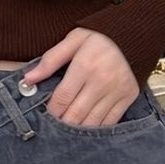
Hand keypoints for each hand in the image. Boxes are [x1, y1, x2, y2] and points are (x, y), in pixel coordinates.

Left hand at [22, 28, 138, 126]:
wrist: (135, 34)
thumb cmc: (100, 37)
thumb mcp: (73, 40)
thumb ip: (50, 60)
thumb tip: (28, 79)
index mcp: (85, 65)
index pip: (62, 98)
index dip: (51, 111)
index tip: (44, 115)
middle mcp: (102, 81)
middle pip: (76, 114)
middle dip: (62, 124)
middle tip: (53, 127)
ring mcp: (117, 91)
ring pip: (92, 122)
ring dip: (77, 129)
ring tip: (67, 130)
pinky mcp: (128, 97)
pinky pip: (109, 122)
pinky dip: (96, 128)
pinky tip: (86, 127)